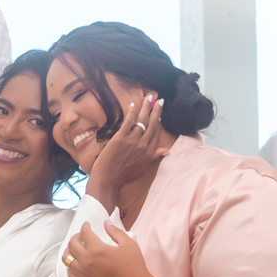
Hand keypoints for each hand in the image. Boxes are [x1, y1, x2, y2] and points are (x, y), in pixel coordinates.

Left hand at [64, 220, 154, 276]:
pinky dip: (71, 266)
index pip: (84, 233)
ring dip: (70, 251)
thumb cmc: (134, 267)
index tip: (87, 225)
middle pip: (72, 244)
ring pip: (67, 259)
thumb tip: (106, 222)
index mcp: (97, 249)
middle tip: (82, 236)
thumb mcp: (128, 244)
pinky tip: (77, 264)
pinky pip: (70, 273)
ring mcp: (83, 274)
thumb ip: (115, 232)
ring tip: (76, 249)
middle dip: (76, 237)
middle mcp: (86, 261)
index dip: (85, 226)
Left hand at [86, 94, 167, 208]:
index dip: (158, 121)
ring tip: (149, 97)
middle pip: (152, 123)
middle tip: (160, 100)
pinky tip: (134, 104)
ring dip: (146, 107)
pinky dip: (132, 112)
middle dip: (156, 110)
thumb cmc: (124, 176)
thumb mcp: (144, 168)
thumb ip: (154, 157)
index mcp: (150, 152)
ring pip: (142, 120)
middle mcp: (144, 144)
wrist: (109, 179)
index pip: (156, 133)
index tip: (159, 112)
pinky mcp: (121, 138)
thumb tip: (167, 151)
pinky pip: (129, 122)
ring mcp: (133, 140)